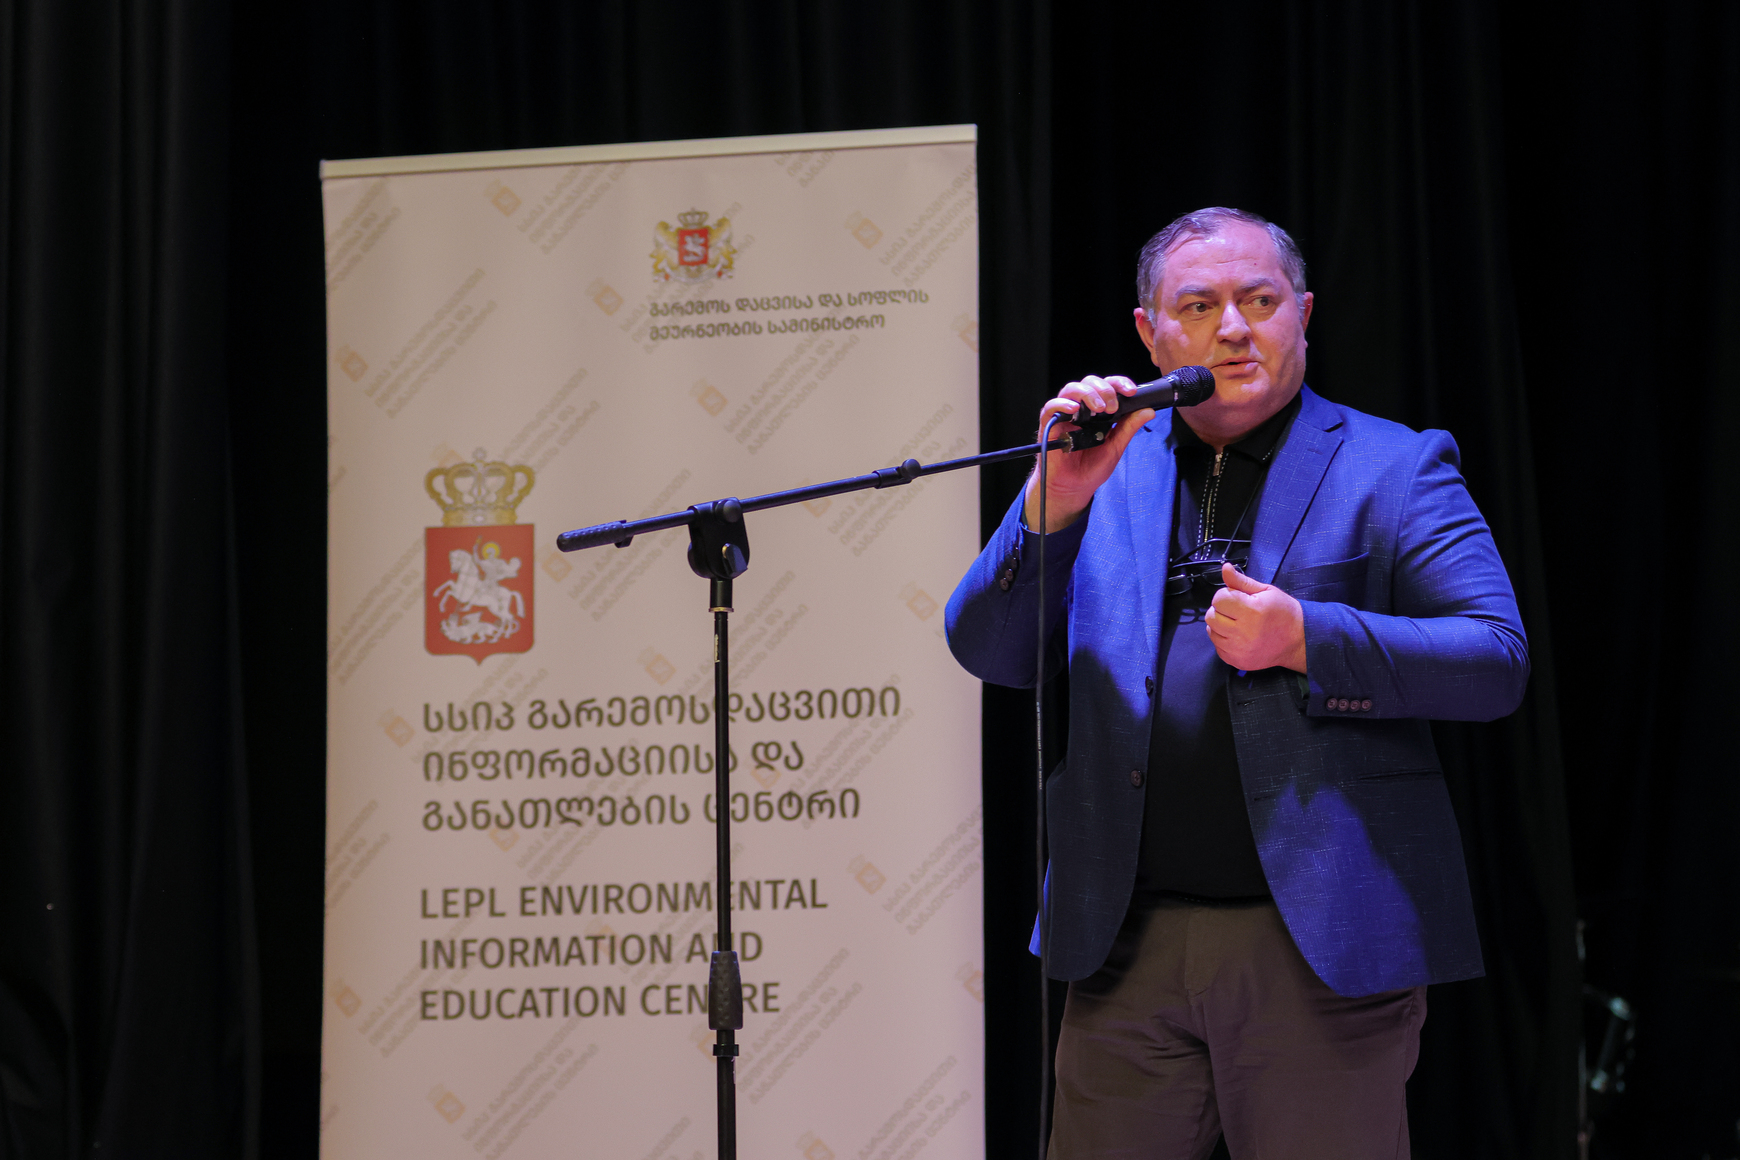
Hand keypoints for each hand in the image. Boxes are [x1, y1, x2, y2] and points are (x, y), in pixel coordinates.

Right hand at [1023, 375, 1155, 531]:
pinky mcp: (1049, 425)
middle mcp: (1081, 410)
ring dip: (1087, 393)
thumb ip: (1128, 427)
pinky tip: (1074, 410)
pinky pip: (1051, 407)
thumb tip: (1148, 410)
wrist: (1074, 488)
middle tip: (1112, 407)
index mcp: (1098, 412)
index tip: (1130, 392)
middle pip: (1089, 382)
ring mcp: (1065, 416)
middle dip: (1104, 389)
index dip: (1119, 383)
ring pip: (1071, 389)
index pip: (1107, 387)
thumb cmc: (1091, 469)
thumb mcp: (1116, 447)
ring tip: (1098, 408)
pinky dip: (1062, 404)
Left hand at [1205, 563, 1307, 672]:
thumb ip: (1241, 581)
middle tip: (1236, 611)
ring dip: (1220, 625)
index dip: (1226, 595)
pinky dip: (1224, 640)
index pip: (1219, 599)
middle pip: (1211, 616)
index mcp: (1252, 611)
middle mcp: (1244, 633)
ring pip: (1212, 632)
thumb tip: (1225, 568)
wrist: (1298, 640)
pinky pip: (1218, 647)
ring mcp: (1239, 650)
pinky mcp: (1237, 661)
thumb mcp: (1266, 591)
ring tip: (1237, 623)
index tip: (1237, 598)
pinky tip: (1238, 636)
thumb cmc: (1283, 612)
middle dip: (1221, 610)